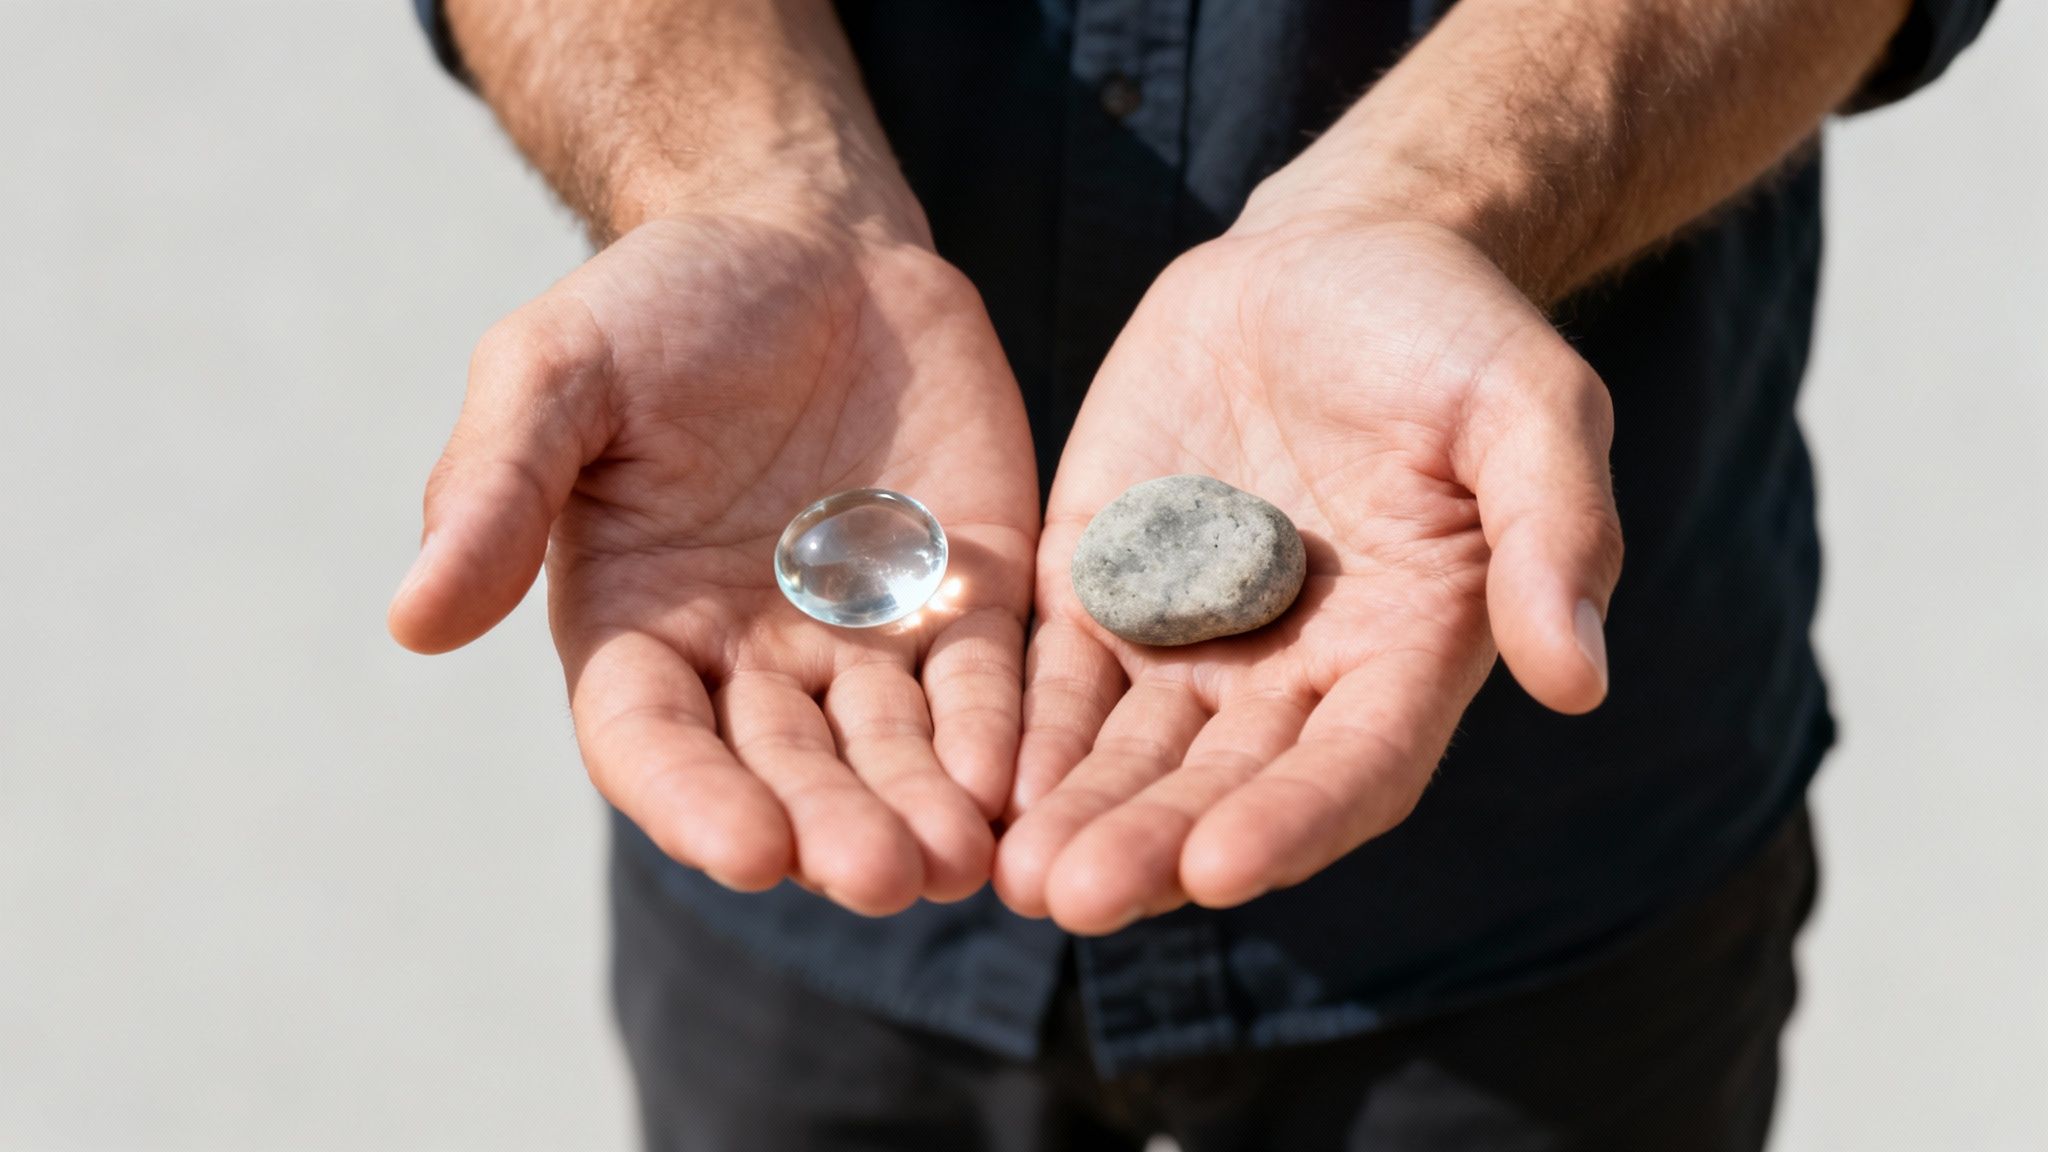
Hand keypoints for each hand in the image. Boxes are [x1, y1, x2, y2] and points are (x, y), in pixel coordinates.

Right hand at [389, 214, 1038, 914]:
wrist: (806, 240)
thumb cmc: (658, 305)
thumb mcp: (553, 372)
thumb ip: (494, 489)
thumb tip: (412, 621)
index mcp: (637, 627)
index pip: (652, 743)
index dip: (695, 802)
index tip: (747, 851)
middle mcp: (749, 659)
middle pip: (787, 770)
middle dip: (831, 827)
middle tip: (882, 876)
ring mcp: (863, 635)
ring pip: (892, 746)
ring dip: (923, 806)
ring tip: (957, 858)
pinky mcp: (964, 595)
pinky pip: (984, 677)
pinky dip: (998, 729)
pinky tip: (1018, 779)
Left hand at [994, 217, 1622, 932]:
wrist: (1333, 256)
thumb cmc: (1451, 333)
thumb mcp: (1527, 407)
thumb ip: (1554, 531)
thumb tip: (1579, 678)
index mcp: (1408, 652)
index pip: (1355, 766)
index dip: (1292, 821)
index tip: (1220, 870)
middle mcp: (1297, 672)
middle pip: (1222, 784)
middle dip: (1150, 842)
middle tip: (1071, 900)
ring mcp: (1193, 634)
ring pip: (1130, 750)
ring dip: (1075, 814)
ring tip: (1012, 875)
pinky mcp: (1106, 581)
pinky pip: (1058, 669)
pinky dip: (1023, 726)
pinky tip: (976, 777)